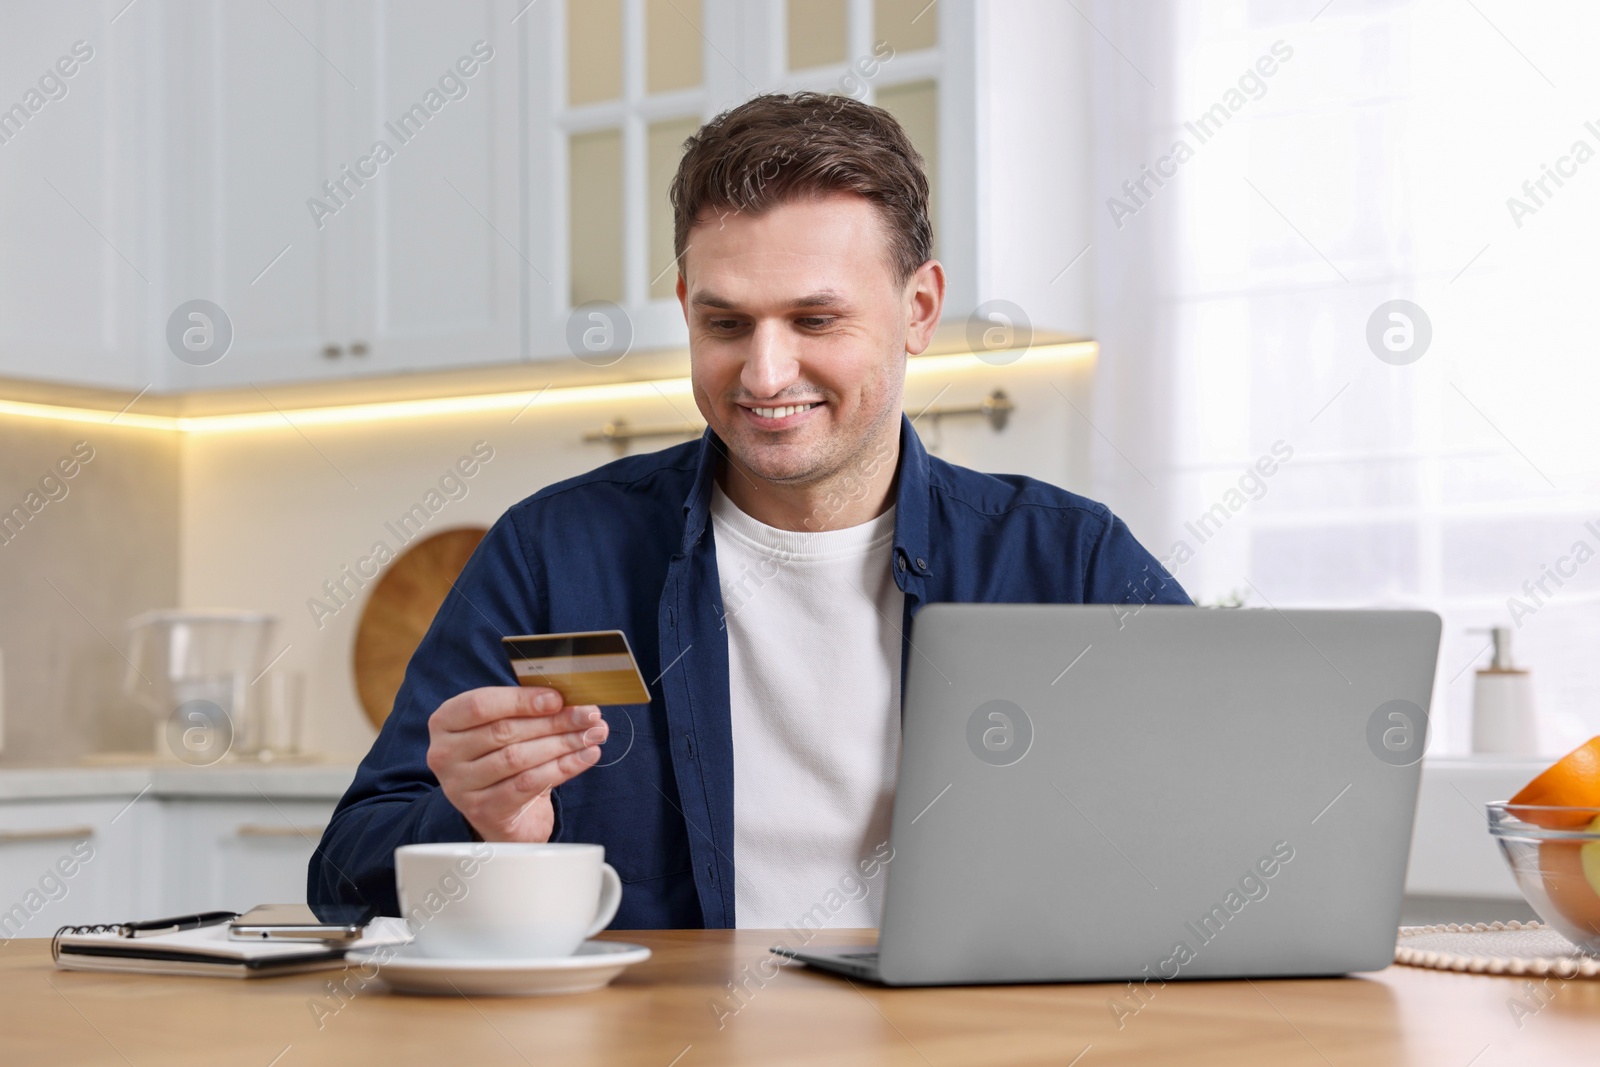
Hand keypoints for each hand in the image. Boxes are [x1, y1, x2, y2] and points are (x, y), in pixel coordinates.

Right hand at [426, 686, 608, 841]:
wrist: (499, 811)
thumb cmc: (503, 756)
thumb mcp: (505, 726)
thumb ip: (527, 709)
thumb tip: (572, 700)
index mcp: (445, 722)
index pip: (481, 705)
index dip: (521, 700)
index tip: (557, 699)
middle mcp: (445, 753)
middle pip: (504, 731)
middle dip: (553, 721)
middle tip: (588, 716)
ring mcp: (460, 785)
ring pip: (518, 758)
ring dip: (562, 744)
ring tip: (593, 735)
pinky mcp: (482, 810)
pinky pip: (527, 784)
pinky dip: (562, 768)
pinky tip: (585, 757)